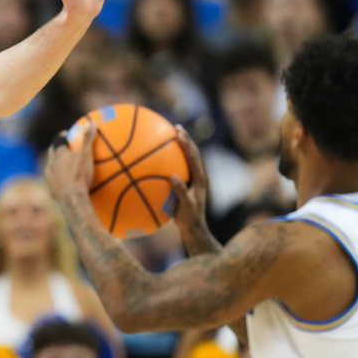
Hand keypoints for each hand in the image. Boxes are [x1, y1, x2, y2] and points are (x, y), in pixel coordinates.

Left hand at [45, 121, 95, 205]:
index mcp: (57, 155)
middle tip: (67, 148)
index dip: (62, 136)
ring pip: (53, 168)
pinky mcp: (53, 191)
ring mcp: (50, 179)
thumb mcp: (85, 154)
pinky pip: (56, 183)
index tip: (67, 134)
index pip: (57, 141)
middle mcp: (51, 165)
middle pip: (52, 153)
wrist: (72, 199)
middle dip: (59, 149)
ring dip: (59, 165)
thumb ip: (87, 138)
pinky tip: (68, 184)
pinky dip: (61, 180)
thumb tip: (91, 122)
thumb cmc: (79, 175)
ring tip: (69, 167)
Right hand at [169, 126, 215, 253]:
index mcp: (200, 179)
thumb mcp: (185, 207)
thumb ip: (181, 192)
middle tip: (175, 128)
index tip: (179, 132)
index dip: (187, 144)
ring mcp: (192, 181)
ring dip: (179, 148)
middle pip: (193, 153)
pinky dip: (170, 162)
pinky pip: (178, 169)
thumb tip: (173, 176)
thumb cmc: (189, 219)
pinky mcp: (186, 186)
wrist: (194, 229)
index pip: (194, 157)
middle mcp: (198, 177)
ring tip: (168, 138)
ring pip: (187, 160)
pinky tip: (157, 161)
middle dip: (185, 139)